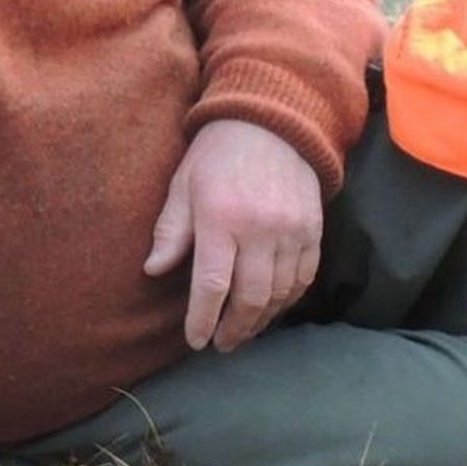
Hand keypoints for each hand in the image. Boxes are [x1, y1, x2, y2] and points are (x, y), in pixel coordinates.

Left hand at [143, 120, 323, 352]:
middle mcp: (260, 229)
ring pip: (279, 294)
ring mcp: (292, 231)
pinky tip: (271, 308)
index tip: (196, 340)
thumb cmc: (217, 154)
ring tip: (244, 331)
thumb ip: (171, 231)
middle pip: (250, 298)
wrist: (273, 121)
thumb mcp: (183, 185)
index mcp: (221, 218)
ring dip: (261, 320)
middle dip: (234, 329)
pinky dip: (287, 300)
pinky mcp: (313, 230)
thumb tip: (153, 271)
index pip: (212, 285)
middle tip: (222, 344)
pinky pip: (303, 278)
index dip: (202, 319)